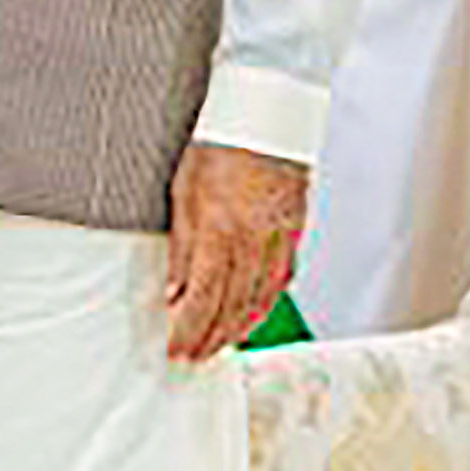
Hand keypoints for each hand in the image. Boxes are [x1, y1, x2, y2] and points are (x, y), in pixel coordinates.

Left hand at [165, 141, 308, 362]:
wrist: (264, 112)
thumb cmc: (216, 145)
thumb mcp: (182, 191)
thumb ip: (181, 246)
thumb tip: (174, 293)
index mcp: (220, 231)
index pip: (203, 298)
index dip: (189, 331)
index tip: (176, 352)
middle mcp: (253, 241)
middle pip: (232, 305)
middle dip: (211, 337)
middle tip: (194, 358)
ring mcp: (279, 237)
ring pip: (261, 296)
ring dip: (239, 325)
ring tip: (220, 344)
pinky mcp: (295, 228)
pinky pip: (281, 276)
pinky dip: (265, 301)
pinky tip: (253, 312)